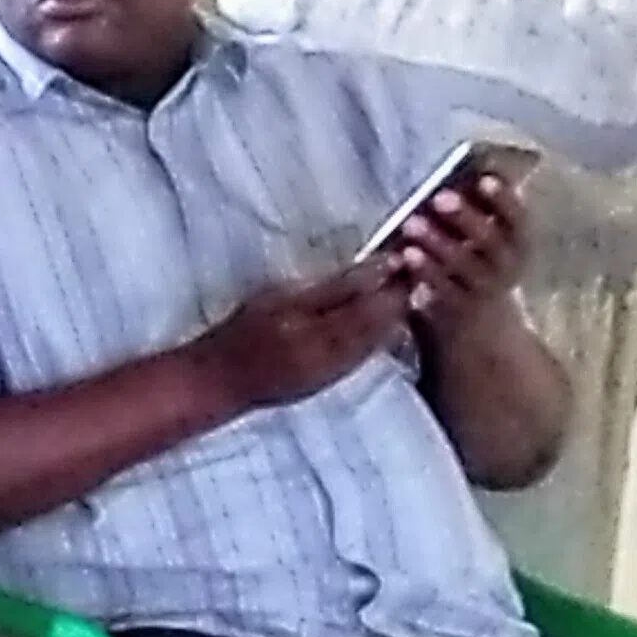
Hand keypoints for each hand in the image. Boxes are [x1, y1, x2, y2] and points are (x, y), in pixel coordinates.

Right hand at [196, 261, 414, 412]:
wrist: (223, 382)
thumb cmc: (242, 333)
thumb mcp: (277, 300)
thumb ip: (329, 287)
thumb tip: (374, 269)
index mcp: (321, 333)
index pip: (371, 303)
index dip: (391, 279)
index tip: (404, 255)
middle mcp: (339, 357)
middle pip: (384, 323)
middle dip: (402, 294)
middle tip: (414, 268)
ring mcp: (341, 371)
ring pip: (383, 339)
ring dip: (397, 313)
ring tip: (406, 289)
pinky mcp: (337, 380)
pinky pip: (372, 353)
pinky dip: (384, 333)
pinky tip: (388, 320)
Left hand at [393, 167, 528, 329]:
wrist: (478, 324)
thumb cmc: (473, 262)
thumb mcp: (480, 237)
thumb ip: (470, 211)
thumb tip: (450, 174)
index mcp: (517, 240)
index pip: (517, 216)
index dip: (504, 198)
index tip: (485, 179)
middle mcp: (507, 264)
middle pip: (490, 239)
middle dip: (465, 217)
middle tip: (439, 198)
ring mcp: (485, 288)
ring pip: (465, 264)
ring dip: (438, 243)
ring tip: (411, 224)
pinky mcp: (460, 309)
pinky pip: (443, 289)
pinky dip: (424, 272)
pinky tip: (404, 256)